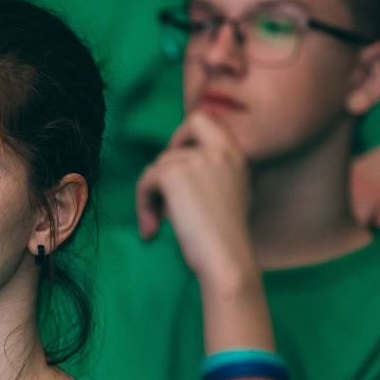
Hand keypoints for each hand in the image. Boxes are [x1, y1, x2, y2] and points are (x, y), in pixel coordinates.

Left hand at [135, 112, 255, 284]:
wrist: (226, 260)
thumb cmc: (226, 240)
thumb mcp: (230, 195)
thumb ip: (212, 173)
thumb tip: (176, 167)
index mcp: (236, 155)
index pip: (204, 119)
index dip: (184, 134)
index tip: (176, 161)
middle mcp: (219, 151)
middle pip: (176, 140)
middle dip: (165, 166)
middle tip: (161, 192)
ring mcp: (197, 159)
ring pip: (158, 167)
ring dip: (153, 196)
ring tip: (159, 224)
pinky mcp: (173, 174)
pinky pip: (146, 181)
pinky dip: (143, 205)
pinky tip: (152, 230)